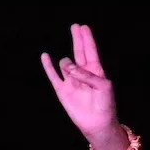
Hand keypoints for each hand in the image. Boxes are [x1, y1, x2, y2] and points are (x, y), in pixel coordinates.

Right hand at [41, 24, 120, 146]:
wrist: (97, 124)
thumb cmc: (105, 105)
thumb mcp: (103, 86)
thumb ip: (87, 75)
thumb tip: (68, 66)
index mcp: (95, 71)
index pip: (90, 51)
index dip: (87, 39)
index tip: (84, 27)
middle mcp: (82, 74)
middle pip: (78, 52)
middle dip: (77, 39)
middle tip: (75, 26)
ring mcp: (72, 82)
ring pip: (66, 64)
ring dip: (67, 64)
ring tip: (70, 68)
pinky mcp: (62, 91)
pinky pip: (53, 76)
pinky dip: (48, 66)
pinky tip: (45, 56)